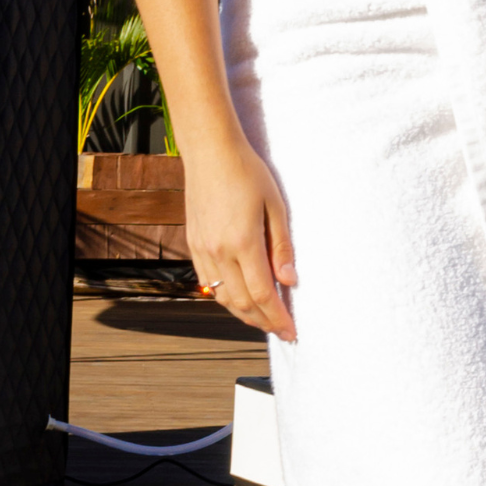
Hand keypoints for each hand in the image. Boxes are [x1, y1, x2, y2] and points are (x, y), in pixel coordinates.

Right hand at [184, 133, 296, 337]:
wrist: (211, 154)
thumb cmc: (248, 173)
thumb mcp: (276, 206)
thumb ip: (281, 247)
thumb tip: (289, 281)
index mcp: (242, 242)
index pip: (262, 294)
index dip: (278, 317)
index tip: (291, 331)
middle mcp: (218, 251)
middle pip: (241, 302)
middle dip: (263, 321)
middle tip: (282, 330)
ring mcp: (202, 249)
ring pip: (221, 296)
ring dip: (243, 313)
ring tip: (264, 320)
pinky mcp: (194, 244)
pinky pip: (208, 282)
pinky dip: (225, 297)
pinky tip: (239, 299)